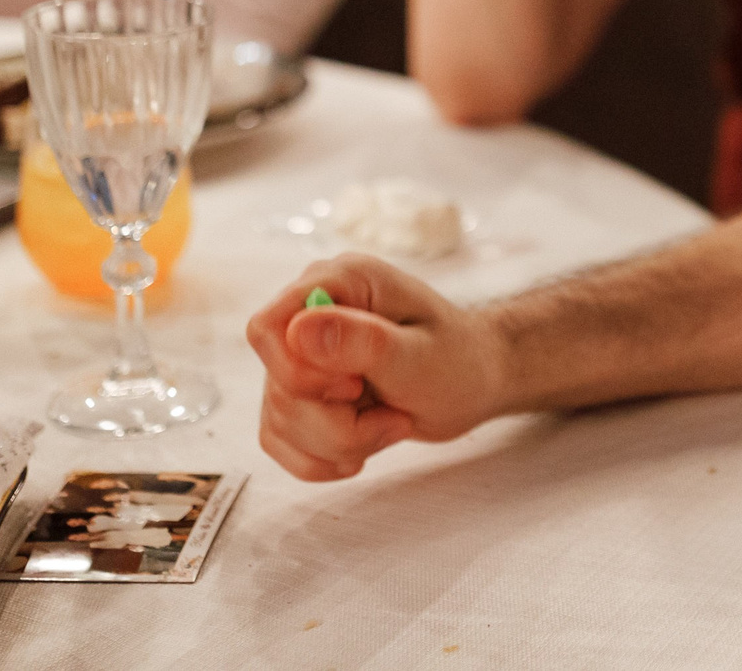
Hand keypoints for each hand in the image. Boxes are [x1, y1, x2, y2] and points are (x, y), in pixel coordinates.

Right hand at [247, 255, 503, 481]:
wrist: (474, 383)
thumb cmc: (458, 360)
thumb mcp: (419, 356)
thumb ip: (362, 342)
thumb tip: (298, 330)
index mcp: (340, 282)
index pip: (267, 329)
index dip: (297, 373)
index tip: (353, 389)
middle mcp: (312, 312)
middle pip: (277, 385)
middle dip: (335, 423)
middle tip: (392, 416)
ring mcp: (302, 355)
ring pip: (279, 420)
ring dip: (338, 443)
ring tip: (390, 424)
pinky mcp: (301, 394)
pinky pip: (280, 440)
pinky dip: (322, 458)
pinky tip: (365, 446)